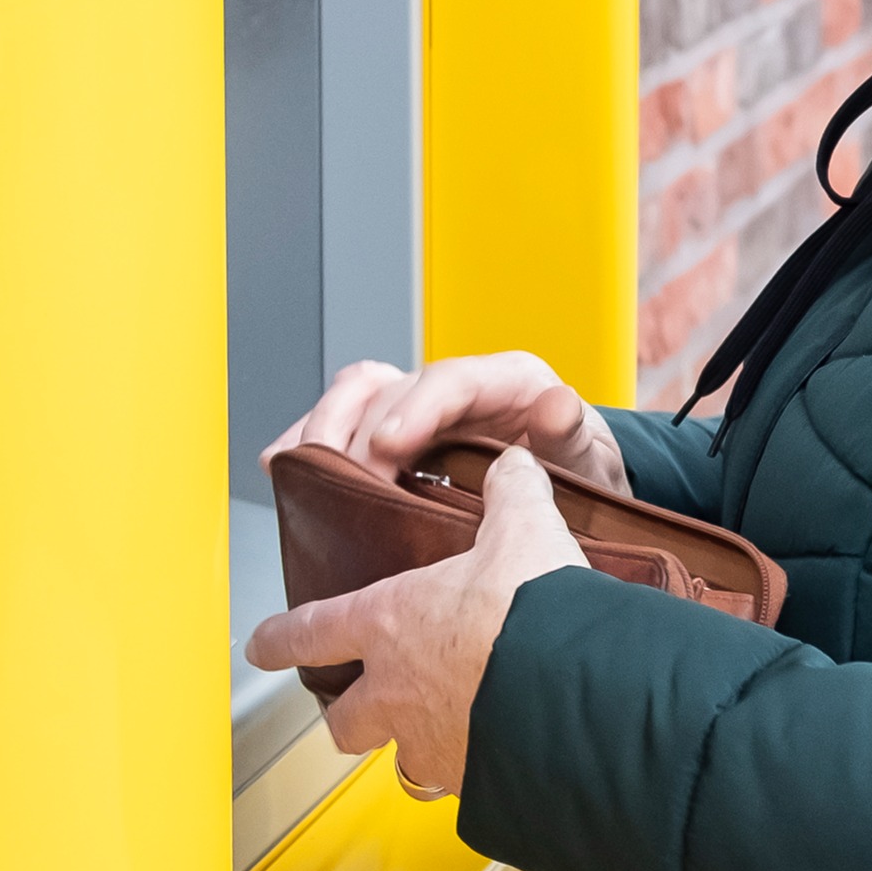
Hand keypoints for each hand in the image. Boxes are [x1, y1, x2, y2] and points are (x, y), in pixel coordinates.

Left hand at [243, 446, 588, 797]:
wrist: (574, 688)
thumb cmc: (532, 611)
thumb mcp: (523, 530)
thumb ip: (510, 494)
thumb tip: (512, 464)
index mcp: (391, 624)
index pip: (313, 631)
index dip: (281, 638)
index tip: (261, 646)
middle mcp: (396, 692)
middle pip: (344, 719)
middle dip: (346, 716)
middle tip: (356, 710)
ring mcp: (430, 743)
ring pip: (402, 757)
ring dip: (416, 746)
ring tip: (446, 732)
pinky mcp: (470, 781)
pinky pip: (459, 779)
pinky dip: (473, 766)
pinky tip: (501, 751)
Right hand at [263, 351, 625, 492]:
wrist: (578, 490)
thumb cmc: (582, 472)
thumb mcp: (589, 457)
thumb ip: (569, 432)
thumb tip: (557, 404)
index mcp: (507, 380)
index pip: (449, 380)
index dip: (413, 409)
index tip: (387, 447)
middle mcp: (455, 385)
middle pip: (390, 387)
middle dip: (359, 433)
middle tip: (347, 483)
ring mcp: (420, 406)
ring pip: (356, 396)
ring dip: (322, 431)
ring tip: (300, 471)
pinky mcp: (395, 433)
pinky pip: (343, 425)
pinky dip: (308, 442)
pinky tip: (282, 467)